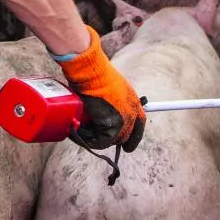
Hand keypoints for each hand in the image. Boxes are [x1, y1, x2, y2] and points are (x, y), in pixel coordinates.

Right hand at [56, 26, 145, 150]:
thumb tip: (100, 109)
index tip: (127, 145)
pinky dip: (89, 139)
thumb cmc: (96, 74)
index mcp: (134, 103)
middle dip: (111, 139)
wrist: (92, 73)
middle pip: (125, 136)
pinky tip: (79, 132)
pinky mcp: (112, 128)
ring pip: (112, 140)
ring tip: (82, 130)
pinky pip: (100, 141)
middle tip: (94, 137)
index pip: (139, 124)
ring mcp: (124, 121)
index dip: (133, 136)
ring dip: (96, 138)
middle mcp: (132, 113)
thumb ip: (111, 100)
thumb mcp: (110, 86)